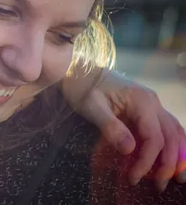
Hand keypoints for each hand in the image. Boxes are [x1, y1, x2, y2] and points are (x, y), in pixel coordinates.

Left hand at [62, 67, 185, 190]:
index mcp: (142, 101)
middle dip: (167, 164)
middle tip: (158, 186)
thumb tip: (129, 150)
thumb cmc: (82, 87)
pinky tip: (171, 158)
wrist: (79, 70)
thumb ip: (110, 127)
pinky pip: (168, 127)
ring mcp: (153, 104)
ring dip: (177, 155)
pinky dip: (173, 144)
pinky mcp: (147, 108)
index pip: (154, 138)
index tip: (133, 177)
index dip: (147, 161)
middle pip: (171, 137)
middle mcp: (153, 102)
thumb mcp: (91, 107)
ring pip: (175, 132)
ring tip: (175, 177)